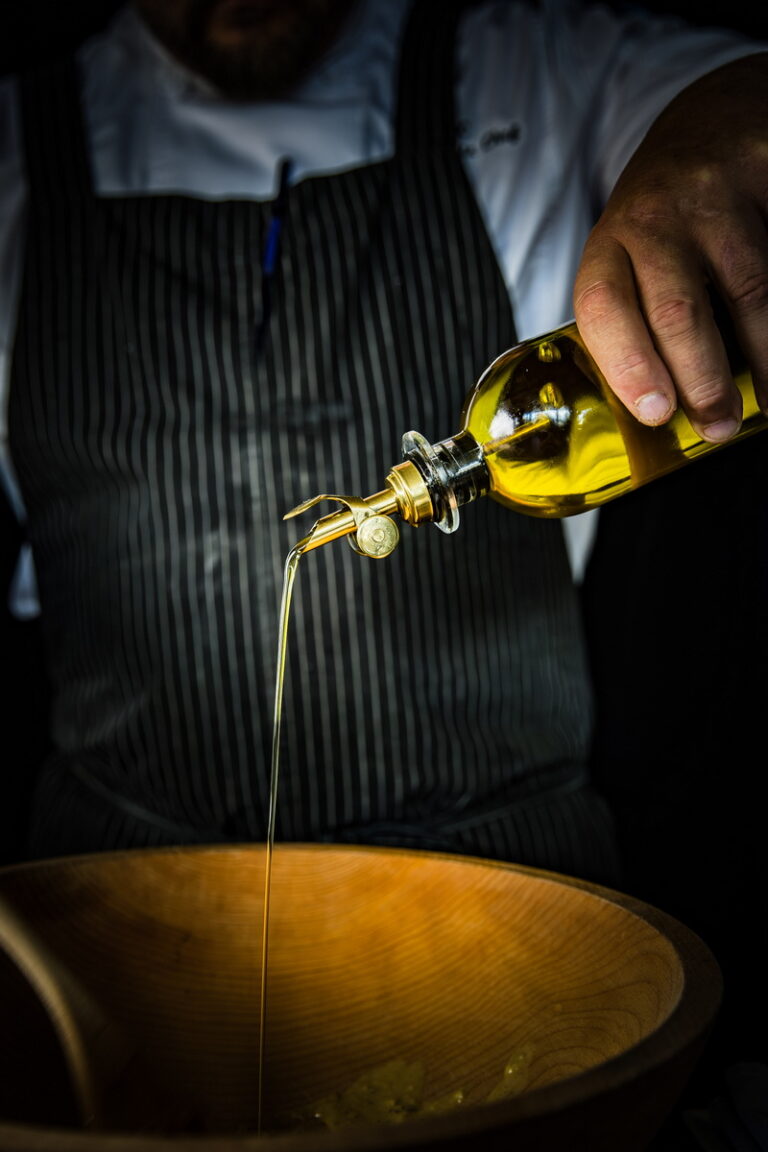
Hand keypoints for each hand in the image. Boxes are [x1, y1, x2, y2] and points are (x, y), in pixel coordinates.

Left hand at [573, 52, 767, 441]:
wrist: (717, 116)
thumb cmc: (668, 215)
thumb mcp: (630, 253)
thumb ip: (636, 314)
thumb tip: (663, 409)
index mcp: (611, 242)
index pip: (604, 307)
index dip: (628, 364)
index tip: (656, 413)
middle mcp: (657, 215)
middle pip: (677, 309)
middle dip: (702, 380)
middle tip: (720, 426)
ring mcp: (718, 194)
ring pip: (750, 289)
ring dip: (765, 358)